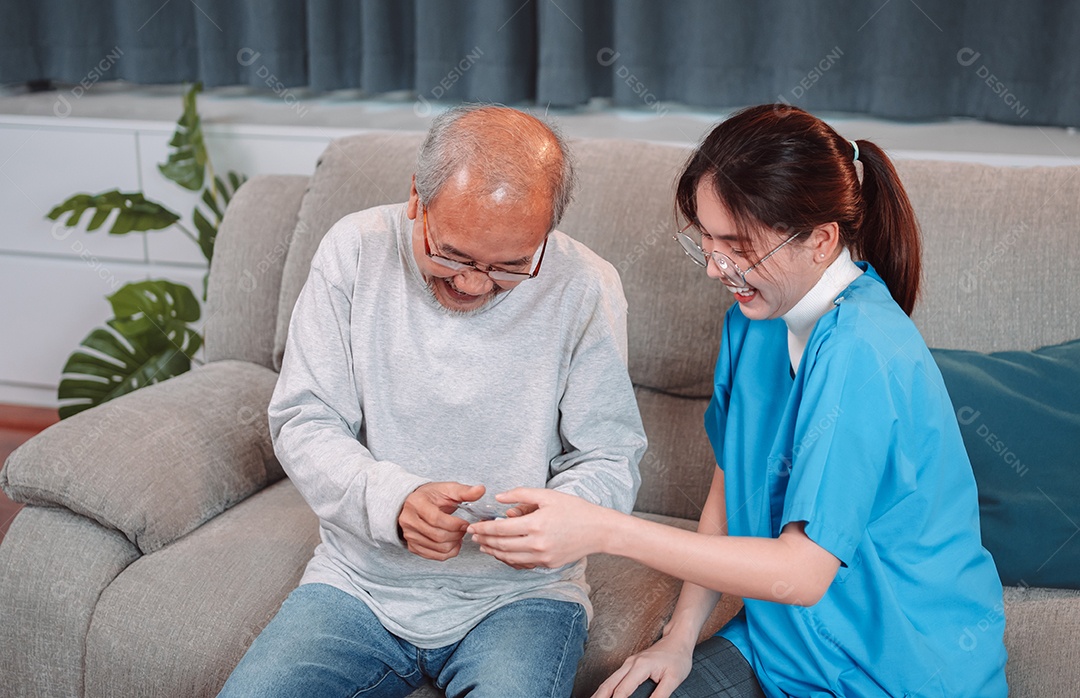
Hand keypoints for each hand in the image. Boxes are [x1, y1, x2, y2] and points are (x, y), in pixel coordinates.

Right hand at [399, 482, 484, 560]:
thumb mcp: (447, 489)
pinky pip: (433, 556)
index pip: (436, 519)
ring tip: (459, 536)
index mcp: (416, 503)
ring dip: (454, 544)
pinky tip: (453, 544)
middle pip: (437, 536)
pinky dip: (448, 553)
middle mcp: (408, 520)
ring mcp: (409, 535)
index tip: (465, 523)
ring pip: (436, 548)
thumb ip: (464, 491)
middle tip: (464, 530)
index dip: (454, 524)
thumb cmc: (432, 496)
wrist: (415, 504)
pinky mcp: (412, 546)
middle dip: (456, 535)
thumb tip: (481, 490)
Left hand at [467, 488, 614, 568]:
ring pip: (510, 558)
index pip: (501, 528)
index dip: (483, 528)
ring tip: (484, 546)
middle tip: (473, 536)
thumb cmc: (575, 509)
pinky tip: (503, 554)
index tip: (472, 526)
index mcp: (536, 524)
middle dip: (485, 540)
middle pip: (502, 544)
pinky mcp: (548, 564)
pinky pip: (522, 564)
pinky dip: (509, 560)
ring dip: (494, 552)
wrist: (598, 530)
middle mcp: (537, 544)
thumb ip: (521, 494)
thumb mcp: (548, 495)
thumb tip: (499, 497)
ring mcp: (543, 557)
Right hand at [591, 633, 693, 697]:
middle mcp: (630, 664)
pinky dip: (605, 688)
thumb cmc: (677, 657)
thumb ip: (661, 695)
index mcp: (640, 666)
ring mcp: (628, 663)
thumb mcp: (673, 679)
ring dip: (599, 694)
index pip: (622, 690)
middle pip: (608, 685)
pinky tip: (602, 695)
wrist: (677, 639)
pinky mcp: (629, 665)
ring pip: (608, 681)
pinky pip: (613, 678)